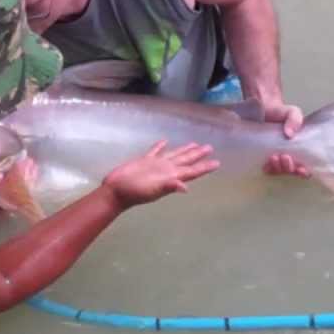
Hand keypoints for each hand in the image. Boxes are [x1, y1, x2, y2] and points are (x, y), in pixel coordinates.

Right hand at [102, 140, 218, 208]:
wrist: (116, 190)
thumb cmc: (134, 191)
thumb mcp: (152, 190)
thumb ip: (168, 187)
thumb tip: (185, 188)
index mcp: (170, 177)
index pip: (192, 171)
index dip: (204, 167)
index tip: (217, 163)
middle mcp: (166, 170)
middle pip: (187, 161)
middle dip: (198, 155)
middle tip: (210, 148)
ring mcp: (156, 165)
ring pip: (174, 155)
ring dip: (185, 150)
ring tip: (195, 144)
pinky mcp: (144, 161)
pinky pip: (156, 152)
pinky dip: (161, 147)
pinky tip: (165, 142)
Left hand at [261, 101, 309, 177]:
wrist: (261, 109)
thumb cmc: (279, 113)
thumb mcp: (292, 112)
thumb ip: (295, 119)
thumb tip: (290, 134)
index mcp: (299, 149)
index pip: (305, 167)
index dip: (305, 172)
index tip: (301, 169)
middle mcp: (289, 156)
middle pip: (291, 171)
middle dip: (289, 168)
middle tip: (285, 157)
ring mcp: (276, 158)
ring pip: (279, 172)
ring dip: (278, 168)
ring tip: (274, 157)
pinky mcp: (263, 157)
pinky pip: (266, 169)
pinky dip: (268, 168)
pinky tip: (266, 163)